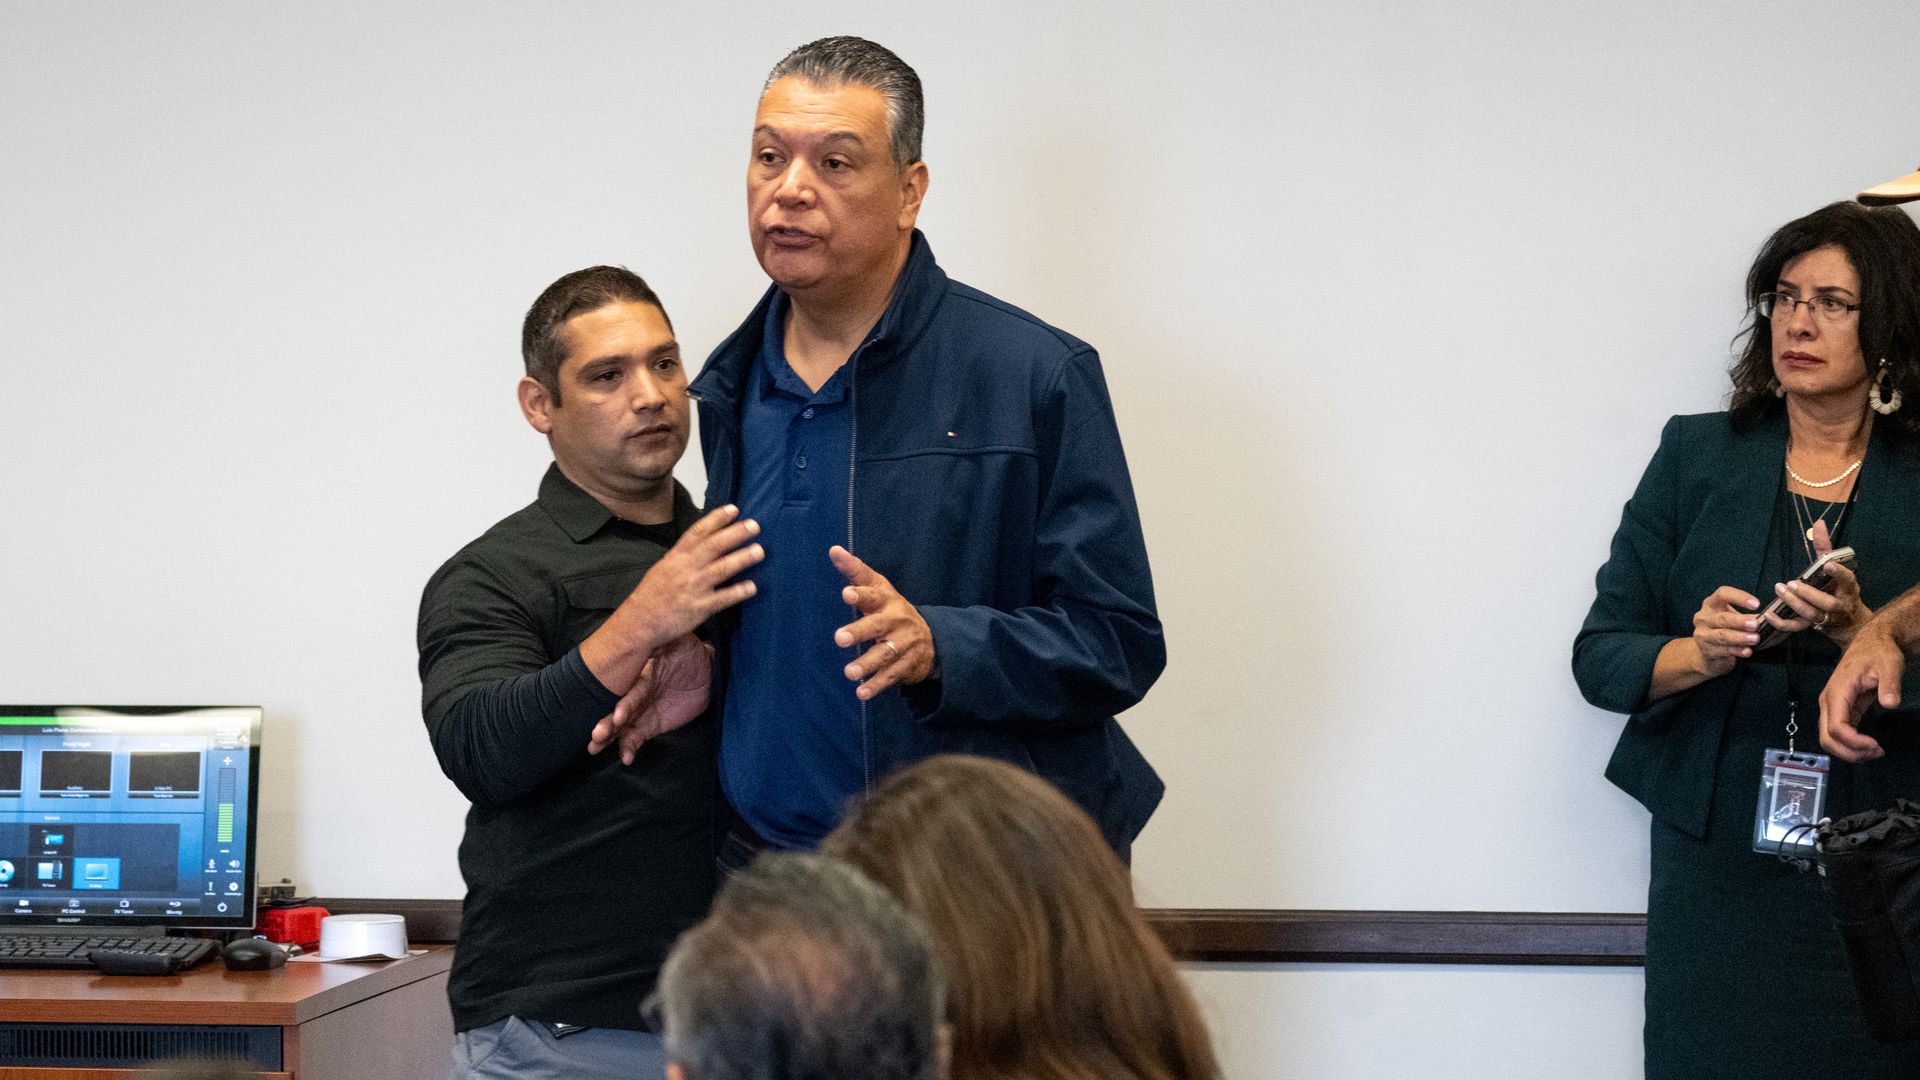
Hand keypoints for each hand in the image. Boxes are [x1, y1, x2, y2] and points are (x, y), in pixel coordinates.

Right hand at [588, 634, 712, 763]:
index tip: (616, 716)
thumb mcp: (681, 640)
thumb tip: (652, 623)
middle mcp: (637, 693)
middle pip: (618, 710)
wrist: (706, 671)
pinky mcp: (649, 725)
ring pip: (620, 725)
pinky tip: (625, 758)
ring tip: (594, 748)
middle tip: (595, 736)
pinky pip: (635, 738)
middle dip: (606, 723)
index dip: (623, 703)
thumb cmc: (691, 652)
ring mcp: (641, 710)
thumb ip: (666, 637)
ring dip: (609, 736)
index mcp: (643, 674)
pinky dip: (629, 748)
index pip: (630, 690)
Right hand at [622, 506, 763, 647]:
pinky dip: (737, 592)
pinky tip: (752, 587)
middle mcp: (686, 568)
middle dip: (735, 534)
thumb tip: (705, 542)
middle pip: (714, 546)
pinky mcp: (699, 608)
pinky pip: (722, 598)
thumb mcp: (664, 567)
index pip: (698, 532)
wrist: (639, 621)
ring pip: (721, 569)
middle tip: (754, 525)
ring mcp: (693, 588)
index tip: (734, 509)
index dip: (717, 519)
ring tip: (759, 551)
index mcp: (676, 556)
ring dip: (742, 558)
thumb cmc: (652, 594)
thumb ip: (684, 555)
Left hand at [829, 546, 933, 701]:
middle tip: (839, 639)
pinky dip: (877, 685)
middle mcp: (897, 620)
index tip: (846, 594)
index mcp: (887, 600)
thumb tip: (833, 549)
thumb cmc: (892, 609)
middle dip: (859, 632)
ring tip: (849, 672)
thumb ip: (855, 571)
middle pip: (878, 626)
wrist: (931, 639)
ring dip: (867, 663)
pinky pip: (892, 675)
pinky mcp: (908, 665)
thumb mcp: (879, 587)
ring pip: (886, 653)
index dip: (860, 594)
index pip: (873, 594)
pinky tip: (862, 692)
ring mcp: (905, 643)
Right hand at [1689, 586, 1764, 677]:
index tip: (1757, 604)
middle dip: (1739, 621)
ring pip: (1722, 635)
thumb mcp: (1733, 618)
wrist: (1707, 651)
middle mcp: (1703, 617)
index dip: (1739, 597)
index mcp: (1711, 604)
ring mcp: (1702, 634)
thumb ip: (1748, 617)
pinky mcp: (1705, 650)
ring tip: (1755, 639)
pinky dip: (1737, 650)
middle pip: (1722, 618)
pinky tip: (1747, 651)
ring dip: (1739, 637)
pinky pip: (1723, 650)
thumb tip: (1769, 618)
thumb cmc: (1725, 629)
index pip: (1723, 594)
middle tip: (1756, 624)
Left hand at [1768, 520, 1868, 645]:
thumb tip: (1819, 522)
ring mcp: (1826, 618)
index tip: (1827, 565)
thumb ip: (1825, 548)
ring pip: (1812, 615)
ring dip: (1795, 604)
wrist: (1848, 622)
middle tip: (1792, 583)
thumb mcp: (1835, 570)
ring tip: (1781, 590)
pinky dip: (1782, 623)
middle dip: (1809, 594)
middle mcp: (1840, 605)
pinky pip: (1796, 627)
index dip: (1839, 573)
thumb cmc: (1839, 589)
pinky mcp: (1812, 627)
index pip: (1847, 580)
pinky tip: (1770, 614)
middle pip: (1827, 603)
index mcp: (1848, 588)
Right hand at [1819, 619, 1900, 761]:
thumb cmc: (1879, 652)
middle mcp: (1829, 702)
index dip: (1854, 742)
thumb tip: (1890, 703)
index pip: (1836, 727)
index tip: (1876, 745)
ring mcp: (1832, 707)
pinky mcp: (1840, 710)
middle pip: (1827, 738)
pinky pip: (1838, 733)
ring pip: (1829, 739)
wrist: (1872, 642)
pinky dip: (1851, 744)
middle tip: (1876, 752)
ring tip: (1875, 751)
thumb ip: (1890, 684)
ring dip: (1849, 751)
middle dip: (1850, 752)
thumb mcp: (1889, 664)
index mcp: (1837, 692)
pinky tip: (1869, 745)